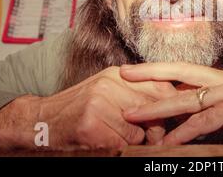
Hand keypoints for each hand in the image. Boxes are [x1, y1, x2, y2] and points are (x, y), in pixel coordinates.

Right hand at [0, 66, 176, 149]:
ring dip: (138, 140)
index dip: (174, 103)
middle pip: (155, 106)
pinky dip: (121, 147)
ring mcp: (100, 104)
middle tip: (158, 137)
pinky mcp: (91, 125)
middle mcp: (111, 84)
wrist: (41, 119)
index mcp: (117, 74)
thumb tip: (167, 103)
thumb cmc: (79, 107)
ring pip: (140, 130)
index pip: (160, 85)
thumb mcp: (107, 89)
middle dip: (160, 126)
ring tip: (125, 139)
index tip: (180, 116)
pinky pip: (122, 143)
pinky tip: (109, 143)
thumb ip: (134, 92)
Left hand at [121, 62, 222, 144]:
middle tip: (122, 75)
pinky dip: (183, 132)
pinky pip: (203, 122)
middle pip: (180, 74)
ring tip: (133, 115)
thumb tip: (179, 117)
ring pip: (186, 98)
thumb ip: (208, 109)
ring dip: (157, 108)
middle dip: (149, 75)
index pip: (184, 68)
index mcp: (222, 78)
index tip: (133, 69)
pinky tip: (168, 141)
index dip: (157, 68)